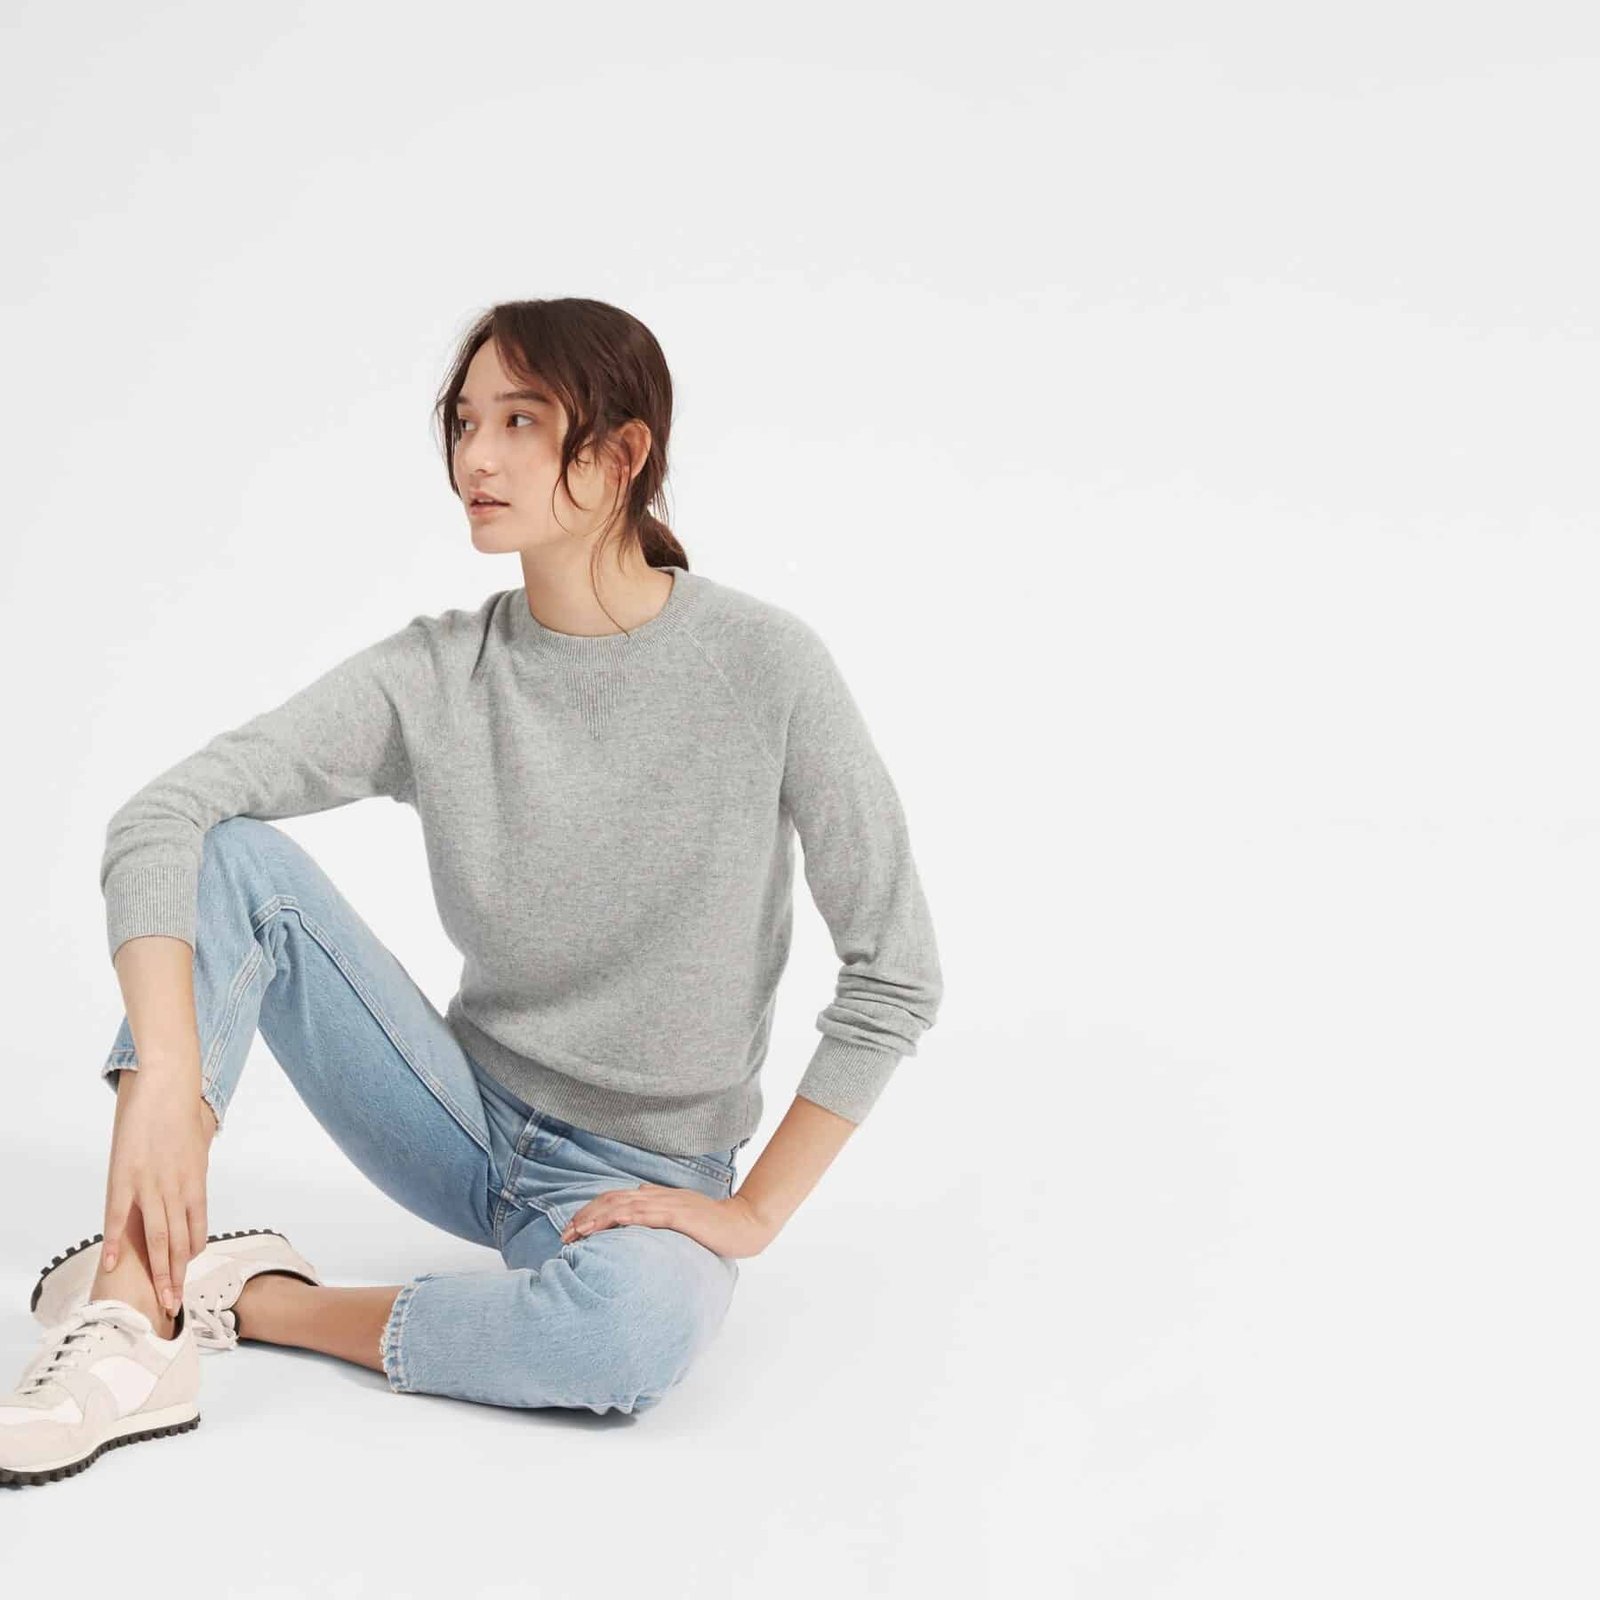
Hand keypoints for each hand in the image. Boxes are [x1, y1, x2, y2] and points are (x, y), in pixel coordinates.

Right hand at [102, 1069, 213, 1314]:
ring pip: (157, 1236)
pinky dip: (117, 1241)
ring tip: (158, 1298)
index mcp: (196, 1183)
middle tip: (173, 1306)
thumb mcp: (197, 1149)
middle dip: (176, 1277)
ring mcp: (151, 1184)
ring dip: (157, 1270)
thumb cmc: (184, 1114)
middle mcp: (177, 1189)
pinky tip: (114, 1264)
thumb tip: (190, 1194)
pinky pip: (120, 1217)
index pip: (196, 1231)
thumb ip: (192, 1176)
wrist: (170, 1086)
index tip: (184, 1280)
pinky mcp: (126, 1176)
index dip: (188, 1258)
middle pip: (178, 1242)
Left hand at [561, 1186, 773, 1259]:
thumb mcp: (679, 1215)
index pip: (613, 1198)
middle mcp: (656, 1196)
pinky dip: (620, 1218)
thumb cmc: (711, 1224)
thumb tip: (634, 1211)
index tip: (572, 1229)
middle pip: (611, 1199)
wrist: (741, 1224)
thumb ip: (657, 1211)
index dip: (590, 1211)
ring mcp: (666, 1204)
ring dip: (594, 1219)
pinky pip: (642, 1214)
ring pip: (621, 1205)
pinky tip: (605, 1226)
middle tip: (564, 1236)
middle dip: (584, 1216)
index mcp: (655, 1196)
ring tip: (575, 1234)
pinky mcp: (676, 1216)